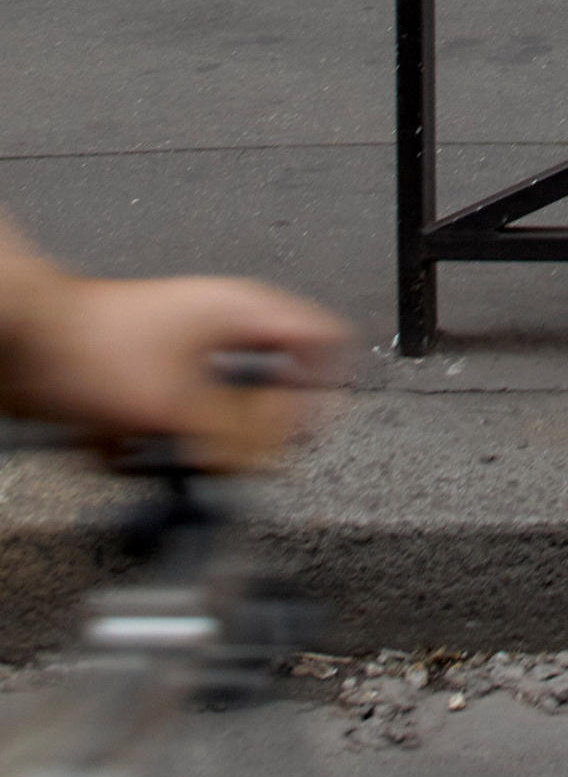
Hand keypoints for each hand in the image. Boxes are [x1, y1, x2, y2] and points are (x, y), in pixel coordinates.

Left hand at [0, 272, 345, 471]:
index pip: (324, 339)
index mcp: (244, 313)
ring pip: (224, 413)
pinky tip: (137, 458)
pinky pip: (178, 424)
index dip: (329, 387)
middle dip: (258, 433)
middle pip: (274, 386)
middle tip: (244, 461)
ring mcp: (185, 354)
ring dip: (204, 446)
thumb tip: (279, 455)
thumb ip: (240, 433)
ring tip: (183, 464)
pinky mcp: (151, 381)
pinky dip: (161, 449)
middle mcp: (220, 329)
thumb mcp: (180, 403)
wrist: (25, 345)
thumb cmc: (90, 345)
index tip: (314, 430)